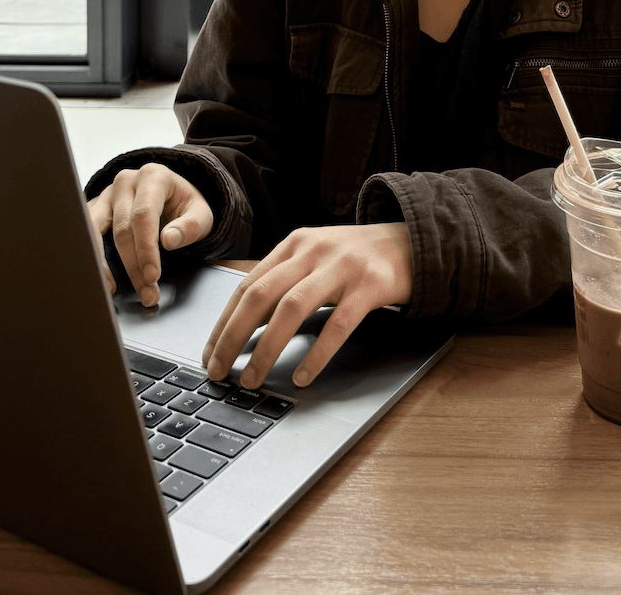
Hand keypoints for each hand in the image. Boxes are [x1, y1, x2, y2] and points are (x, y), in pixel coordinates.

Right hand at [86, 164, 213, 305]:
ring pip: (95, 229)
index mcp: (153, 176)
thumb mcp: (201, 212)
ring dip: (103, 264)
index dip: (146, 249)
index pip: (144, 215)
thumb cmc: (186, 204)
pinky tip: (100, 277)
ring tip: (112, 290)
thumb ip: (190, 226)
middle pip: (122, 228)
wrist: (173, 193)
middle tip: (147, 293)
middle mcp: (126, 181)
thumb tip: (168, 241)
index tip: (152, 276)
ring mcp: (107, 194)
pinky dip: (91, 256)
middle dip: (133, 266)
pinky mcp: (96, 207)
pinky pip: (86, 232)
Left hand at [202, 223, 412, 389]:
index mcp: (295, 244)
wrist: (410, 241)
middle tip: (220, 370)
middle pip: (261, 295)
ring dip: (266, 348)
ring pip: (292, 308)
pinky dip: (317, 354)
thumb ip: (284, 282)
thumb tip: (244, 325)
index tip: (210, 353)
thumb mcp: (315, 257)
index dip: (224, 322)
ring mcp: (342, 267)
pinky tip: (303, 375)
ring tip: (253, 378)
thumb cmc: (356, 257)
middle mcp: (314, 251)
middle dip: (233, 336)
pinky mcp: (370, 286)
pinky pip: (338, 324)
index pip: (247, 285)